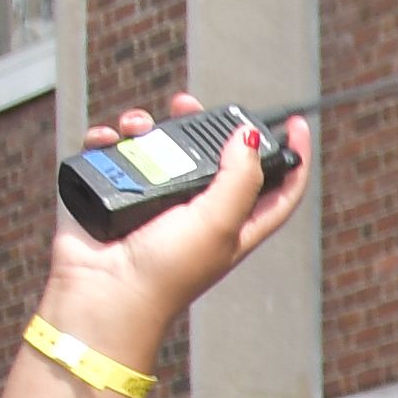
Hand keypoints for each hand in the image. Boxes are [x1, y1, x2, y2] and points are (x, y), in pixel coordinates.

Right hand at [38, 94, 307, 346]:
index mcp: (235, 223)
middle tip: (188, 104)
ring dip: (147, 128)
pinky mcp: (114, 194)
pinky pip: (116, 156)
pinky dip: (110, 142)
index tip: (295, 123)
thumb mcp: (218, 225)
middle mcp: (197, 210)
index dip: (293, 158)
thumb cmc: (166, 272)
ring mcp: (154, 201)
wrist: (103, 293)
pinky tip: (108, 140)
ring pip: (159, 148)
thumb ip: (240, 179)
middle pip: (212, 156)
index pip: (278, 189)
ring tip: (137, 125)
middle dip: (202, 125)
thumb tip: (249, 137)